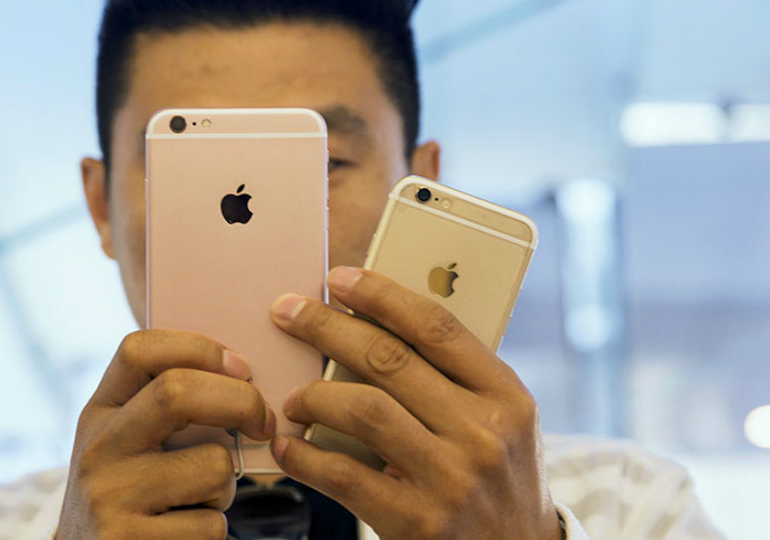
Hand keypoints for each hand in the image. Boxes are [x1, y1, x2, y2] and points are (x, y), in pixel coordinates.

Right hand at [56, 330, 276, 539]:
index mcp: (99, 413)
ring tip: (202, 500)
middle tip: (263, 423)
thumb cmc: (129, 501)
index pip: (139, 350)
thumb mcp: (126, 447)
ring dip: (228, 486)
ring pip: (213, 466)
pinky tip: (184, 534)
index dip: (200, 347)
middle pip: (178, 392)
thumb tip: (243, 378)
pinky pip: (211, 524)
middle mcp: (98, 449)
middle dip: (241, 402)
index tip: (241, 368)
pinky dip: (214, 530)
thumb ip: (164, 411)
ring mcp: (109, 497)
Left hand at [269, 267, 559, 539]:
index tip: (338, 278)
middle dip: (327, 327)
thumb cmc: (497, 478)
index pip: (437, 326)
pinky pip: (344, 475)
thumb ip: (453, 378)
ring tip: (292, 396)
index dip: (381, 294)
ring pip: (364, 409)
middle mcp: (483, 433)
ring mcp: (451, 479)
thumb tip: (372, 325)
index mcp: (506, 396)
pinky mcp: (417, 521)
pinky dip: (305, 455)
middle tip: (288, 312)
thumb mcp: (501, 422)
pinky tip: (289, 445)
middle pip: (389, 358)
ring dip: (314, 395)